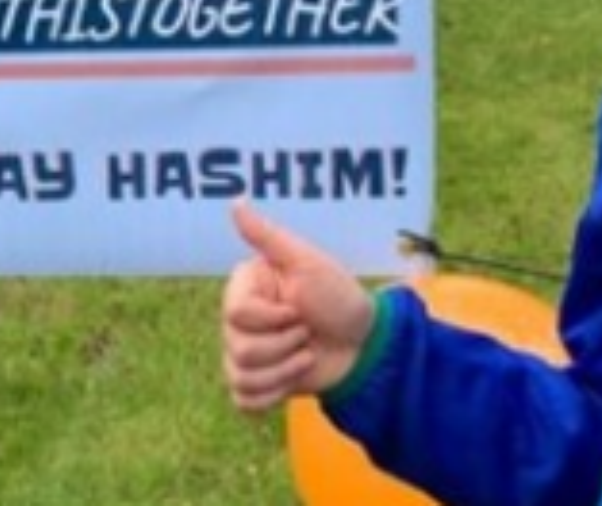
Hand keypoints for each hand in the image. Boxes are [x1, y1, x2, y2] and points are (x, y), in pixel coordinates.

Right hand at [220, 200, 376, 412]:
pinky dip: (271, 396)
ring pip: (240, 376)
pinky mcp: (257, 382)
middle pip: (238, 349)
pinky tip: (293, 382)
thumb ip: (268, 236)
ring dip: (285, 371)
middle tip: (307, 333)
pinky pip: (243, 400)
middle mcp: (239, 320)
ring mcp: (245, 353)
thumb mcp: (308, 263)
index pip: (236, 314)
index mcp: (246, 288)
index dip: (273, 319)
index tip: (299, 309)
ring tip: (307, 356)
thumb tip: (236, 201)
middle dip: (284, 346)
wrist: (365, 345)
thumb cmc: (339, 297)